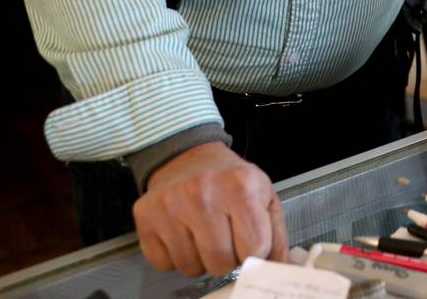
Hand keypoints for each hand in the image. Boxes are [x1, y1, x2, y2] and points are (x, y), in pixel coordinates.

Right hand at [133, 141, 288, 277]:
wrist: (188, 156)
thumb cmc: (229, 179)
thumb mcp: (263, 197)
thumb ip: (277, 236)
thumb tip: (279, 271)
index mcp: (241, 187)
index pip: (255, 249)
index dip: (253, 251)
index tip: (248, 240)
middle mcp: (204, 194)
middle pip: (221, 263)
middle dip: (226, 258)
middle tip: (224, 236)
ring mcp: (172, 206)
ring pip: (191, 268)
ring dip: (199, 258)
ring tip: (202, 232)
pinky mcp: (147, 217)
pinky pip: (164, 264)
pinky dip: (174, 257)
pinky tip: (182, 233)